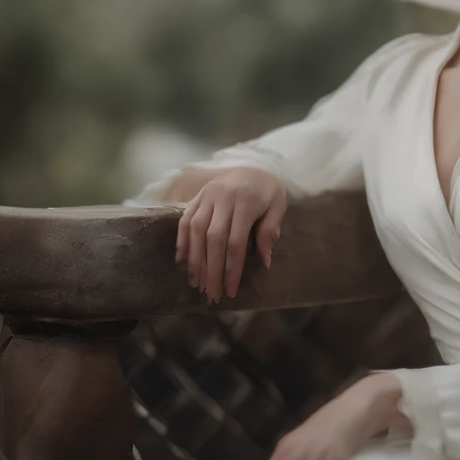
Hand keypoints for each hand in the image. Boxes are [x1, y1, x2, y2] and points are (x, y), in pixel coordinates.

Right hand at [175, 167, 286, 302]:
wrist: (253, 165)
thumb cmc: (267, 190)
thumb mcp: (277, 205)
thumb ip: (269, 230)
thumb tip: (264, 261)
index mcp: (246, 201)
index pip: (236, 242)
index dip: (232, 268)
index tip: (230, 290)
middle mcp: (223, 197)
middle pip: (213, 239)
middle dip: (211, 270)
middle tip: (212, 294)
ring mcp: (207, 195)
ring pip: (195, 230)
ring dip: (194, 260)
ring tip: (197, 283)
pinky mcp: (197, 196)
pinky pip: (185, 219)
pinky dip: (182, 240)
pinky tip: (183, 260)